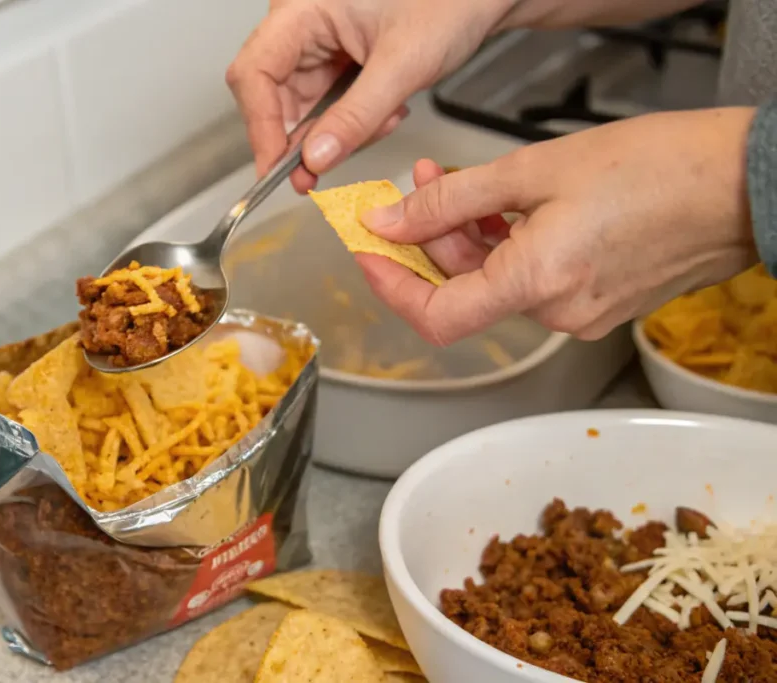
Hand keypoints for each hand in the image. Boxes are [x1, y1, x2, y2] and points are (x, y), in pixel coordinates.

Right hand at [225, 0, 514, 192]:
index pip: (255, 74)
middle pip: (271, 95)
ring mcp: (315, 42)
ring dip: (337, 131)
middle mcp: (300, 22)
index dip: (261, 127)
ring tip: (385, 118)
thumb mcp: (402, 67)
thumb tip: (314, 159)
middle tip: (326, 170)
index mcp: (303, 8)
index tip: (275, 169)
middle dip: (307, 136)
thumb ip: (355, 118)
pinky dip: (351, 121)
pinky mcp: (332, 59)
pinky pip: (324, 105)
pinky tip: (385, 110)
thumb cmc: (449, 3)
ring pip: (300, 107)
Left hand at [357, 108, 758, 344]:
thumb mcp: (535, 169)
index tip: (369, 254)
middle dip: (430, 241)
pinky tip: (506, 208)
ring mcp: (581, 314)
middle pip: (465, 292)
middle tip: (418, 187)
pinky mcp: (599, 303)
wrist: (745, 183)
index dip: (391, 287)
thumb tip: (393, 223)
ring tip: (460, 182)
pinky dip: (507, 249)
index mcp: (538, 283)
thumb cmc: (660, 168)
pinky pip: (532, 282)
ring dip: (468, 239)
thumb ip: (452, 200)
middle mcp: (558, 313)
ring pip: (497, 284)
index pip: (436, 316)